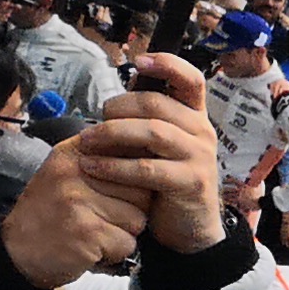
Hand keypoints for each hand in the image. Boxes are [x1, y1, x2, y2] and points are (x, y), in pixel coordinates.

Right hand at [0, 131, 153, 287]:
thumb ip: (105, 162)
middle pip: (143, 190)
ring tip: (94, 232)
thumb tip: (150, 154)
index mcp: (74, 153)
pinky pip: (127, 243)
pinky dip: (115, 253)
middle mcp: (75, 172)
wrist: (17, 250)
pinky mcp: (87, 230)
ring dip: (123, 234)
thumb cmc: (50, 215)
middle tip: (100, 218)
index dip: (137, 180)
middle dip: (131, 211)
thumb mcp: (70, 175)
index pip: (132, 155)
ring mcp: (79, 201)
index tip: (124, 192)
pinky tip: (91, 247)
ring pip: (138, 219)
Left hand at [78, 73, 223, 251]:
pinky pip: (147, 168)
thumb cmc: (167, 182)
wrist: (189, 227)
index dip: (167, 64)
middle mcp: (202, 132)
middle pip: (157, 103)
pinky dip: (114, 166)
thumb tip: (115, 98)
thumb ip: (146, 123)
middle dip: (117, 108)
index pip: (191, 79)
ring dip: (111, 134)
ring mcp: (199, 157)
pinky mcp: (190, 182)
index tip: (138, 62)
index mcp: (194, 118)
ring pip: (152, 131)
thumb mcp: (161, 147)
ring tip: (86, 143)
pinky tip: (93, 166)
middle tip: (95, 121)